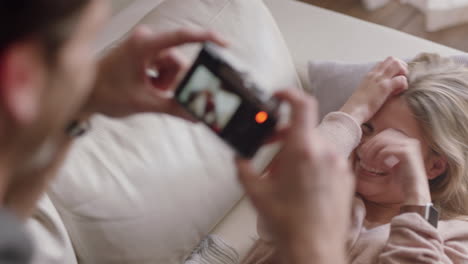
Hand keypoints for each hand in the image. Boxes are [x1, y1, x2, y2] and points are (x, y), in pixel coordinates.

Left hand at [85, 27, 226, 117]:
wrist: (83, 94)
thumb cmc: (105, 93)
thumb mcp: (143, 103)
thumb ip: (173, 108)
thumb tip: (196, 116)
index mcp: (144, 45)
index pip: (182, 37)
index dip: (206, 38)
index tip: (224, 44)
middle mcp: (146, 41)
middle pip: (178, 61)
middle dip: (176, 82)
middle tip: (169, 97)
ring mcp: (145, 48)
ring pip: (173, 67)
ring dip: (167, 84)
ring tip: (151, 94)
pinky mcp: (144, 55)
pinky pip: (165, 69)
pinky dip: (162, 82)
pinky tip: (149, 90)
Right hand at [236, 89, 353, 263]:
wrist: (315, 247)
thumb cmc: (288, 222)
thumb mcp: (255, 192)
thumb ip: (243, 168)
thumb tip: (240, 157)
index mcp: (302, 150)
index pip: (302, 104)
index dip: (289, 93)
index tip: (278, 95)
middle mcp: (324, 152)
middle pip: (303, 129)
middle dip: (284, 134)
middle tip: (270, 146)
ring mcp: (338, 164)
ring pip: (314, 145)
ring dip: (298, 151)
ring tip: (285, 174)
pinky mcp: (346, 177)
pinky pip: (327, 160)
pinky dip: (312, 163)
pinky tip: (302, 185)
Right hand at [340, 57, 407, 123]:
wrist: (352, 112)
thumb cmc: (356, 108)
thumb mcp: (362, 95)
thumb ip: (369, 90)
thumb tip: (373, 95)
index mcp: (368, 76)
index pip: (382, 63)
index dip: (391, 68)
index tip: (393, 79)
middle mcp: (374, 75)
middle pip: (392, 59)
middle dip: (401, 67)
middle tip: (400, 79)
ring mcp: (380, 80)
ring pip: (397, 64)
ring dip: (403, 73)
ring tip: (400, 85)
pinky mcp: (385, 87)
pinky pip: (401, 79)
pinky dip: (404, 85)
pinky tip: (398, 93)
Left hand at [359, 128, 430, 204]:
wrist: (415, 192)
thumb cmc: (402, 180)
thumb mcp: (391, 163)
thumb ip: (382, 152)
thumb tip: (365, 146)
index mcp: (407, 142)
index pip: (386, 133)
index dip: (373, 141)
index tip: (365, 153)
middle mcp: (410, 141)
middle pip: (383, 135)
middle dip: (371, 145)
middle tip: (364, 158)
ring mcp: (410, 146)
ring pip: (383, 141)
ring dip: (373, 152)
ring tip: (370, 163)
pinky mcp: (407, 153)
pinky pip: (386, 150)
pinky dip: (379, 158)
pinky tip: (380, 167)